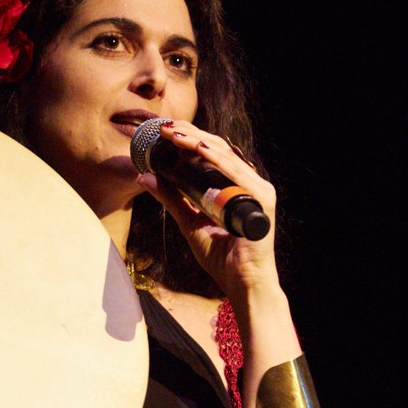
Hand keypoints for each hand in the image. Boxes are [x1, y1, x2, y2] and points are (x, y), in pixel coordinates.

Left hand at [134, 120, 280, 301]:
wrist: (241, 281)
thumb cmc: (221, 255)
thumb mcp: (189, 221)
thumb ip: (172, 198)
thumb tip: (146, 176)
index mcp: (232, 185)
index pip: (210, 154)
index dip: (187, 139)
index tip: (163, 130)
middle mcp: (246, 183)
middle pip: (217, 150)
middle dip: (189, 135)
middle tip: (164, 125)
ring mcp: (256, 189)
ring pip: (225, 156)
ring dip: (198, 142)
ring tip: (174, 133)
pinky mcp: (261, 200)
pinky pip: (237, 174)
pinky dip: (218, 160)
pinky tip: (200, 150)